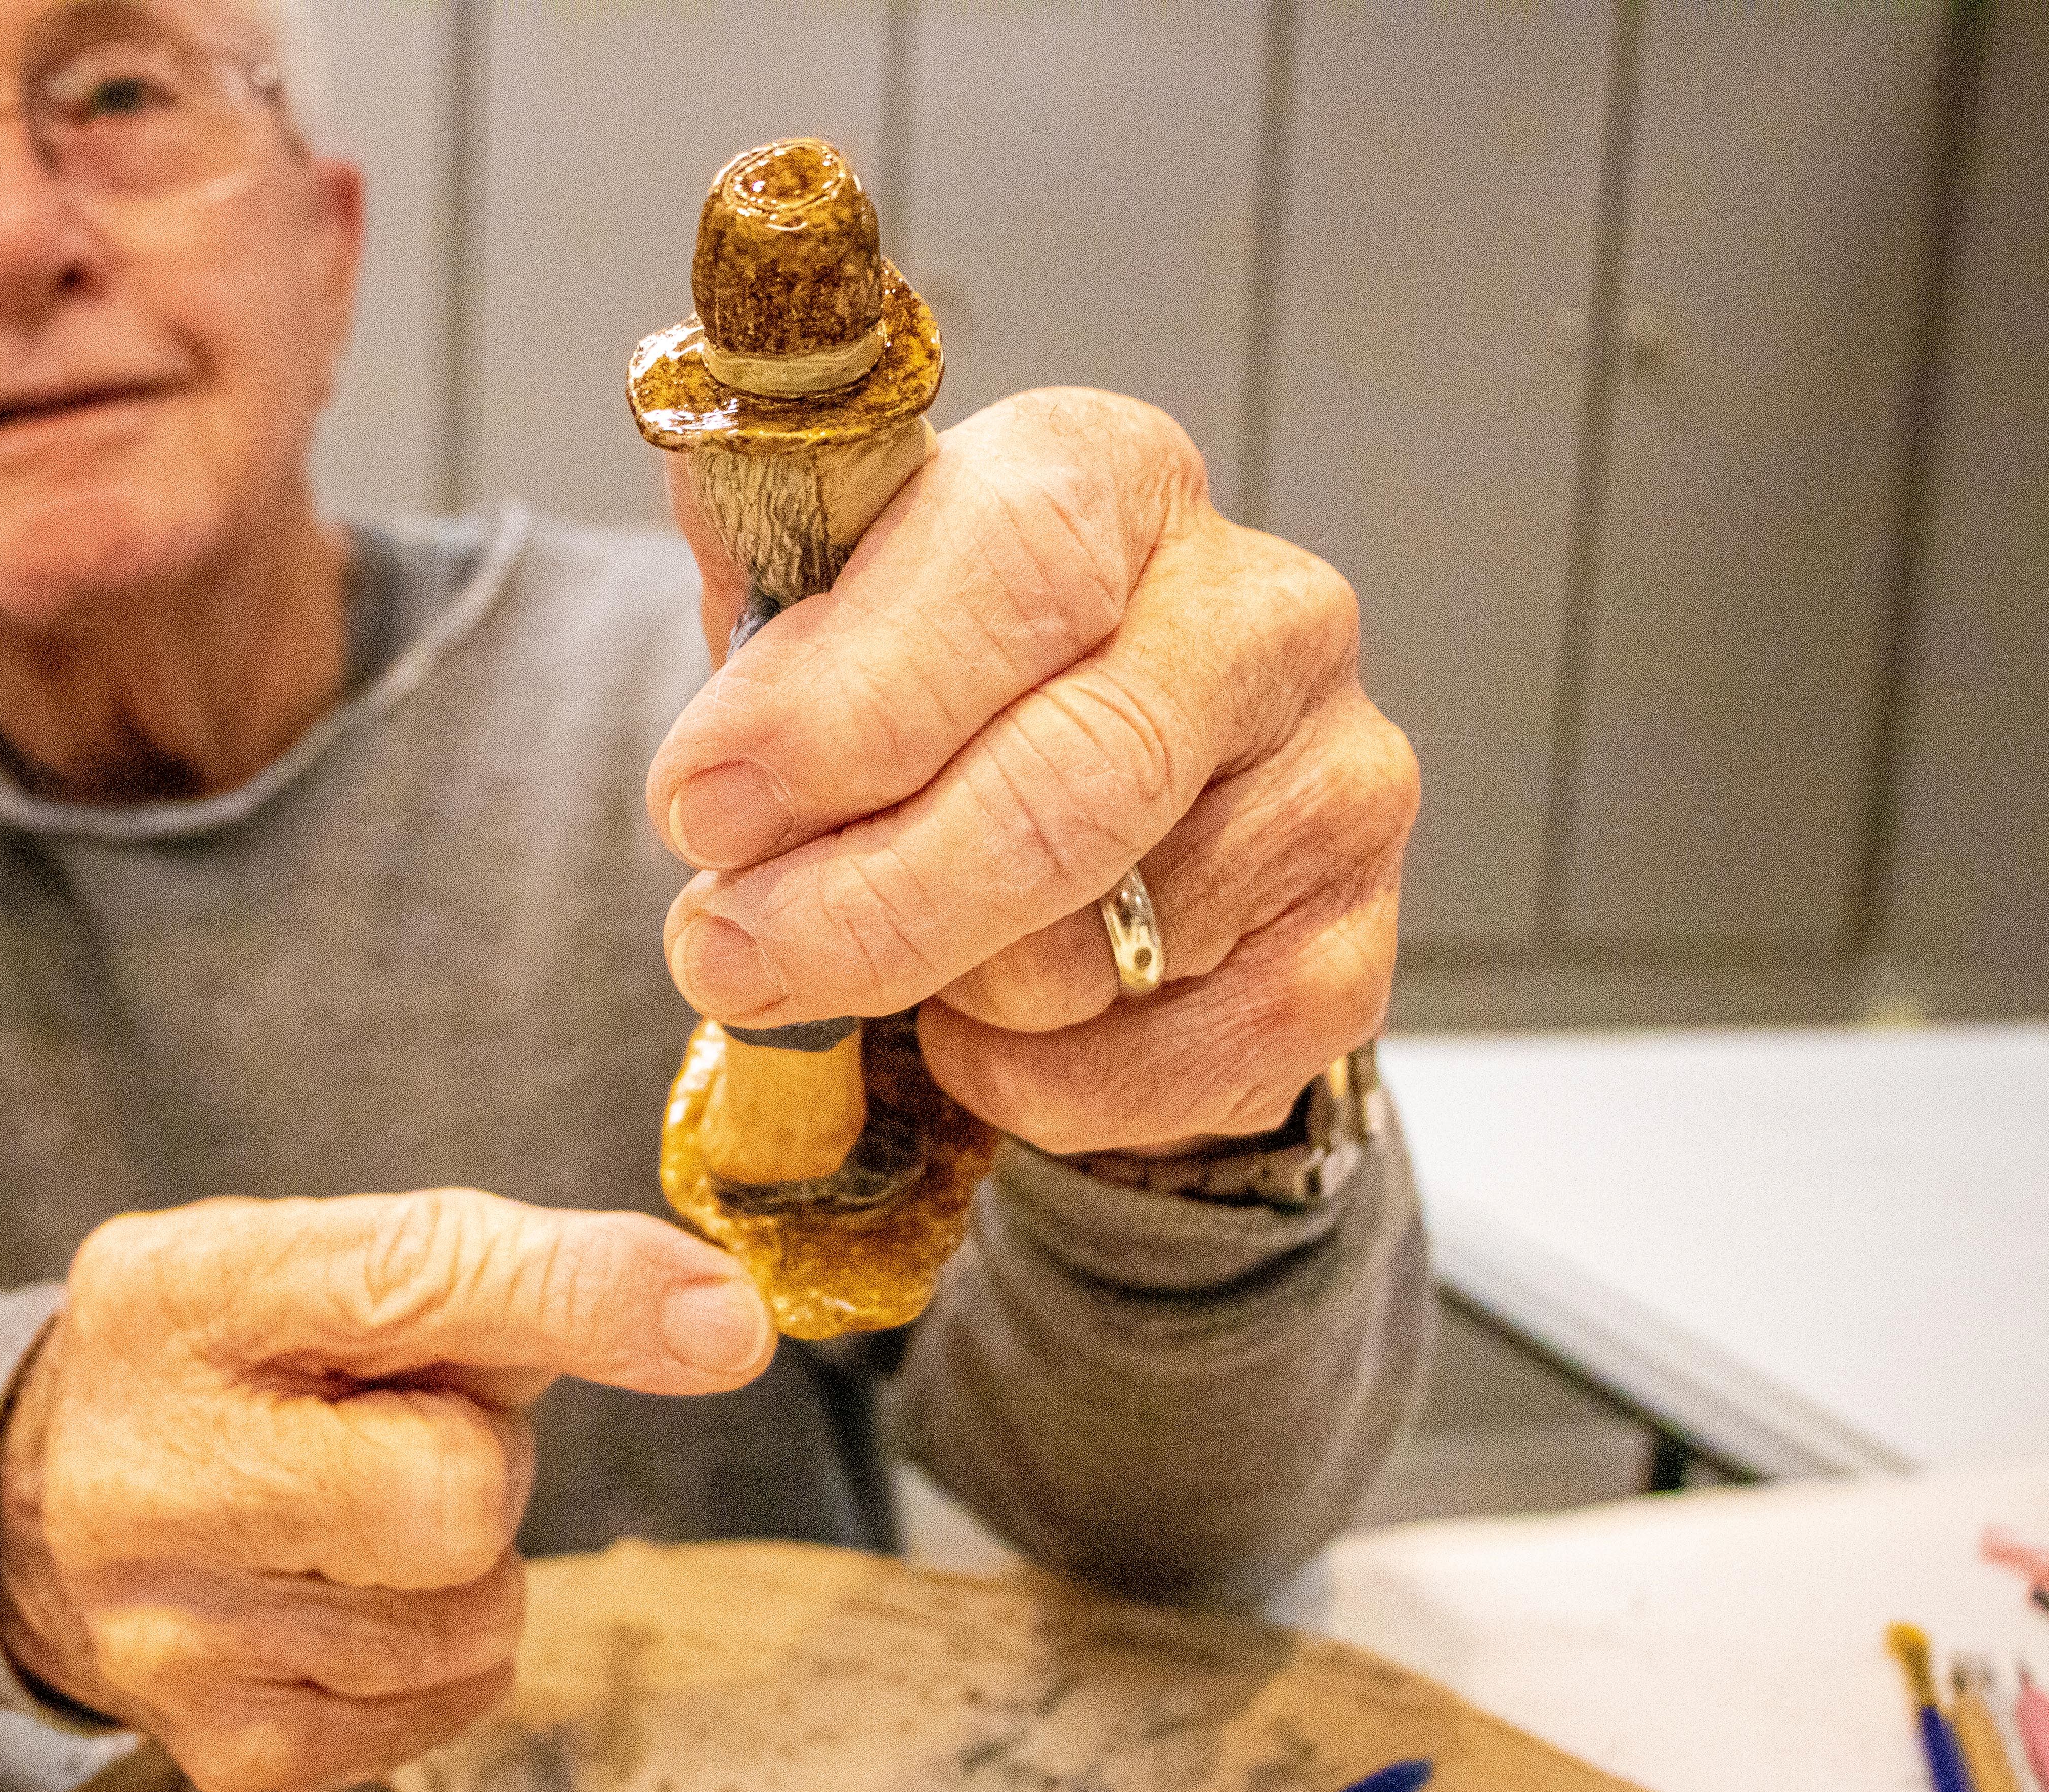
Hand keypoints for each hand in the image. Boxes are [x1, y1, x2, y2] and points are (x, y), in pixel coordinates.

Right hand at [0, 1189, 774, 1791]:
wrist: (38, 1502)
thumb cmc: (237, 1362)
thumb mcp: (331, 1264)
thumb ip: (513, 1276)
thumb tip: (723, 1325)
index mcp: (188, 1296)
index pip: (417, 1280)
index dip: (583, 1298)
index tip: (726, 1323)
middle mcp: (154, 1473)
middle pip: (459, 1496)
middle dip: (481, 1461)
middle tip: (404, 1431)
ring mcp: (179, 1634)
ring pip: (470, 1619)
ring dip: (461, 1565)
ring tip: (360, 1510)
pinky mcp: (227, 1749)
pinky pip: (446, 1705)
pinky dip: (435, 1653)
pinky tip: (346, 1593)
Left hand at [647, 388, 1415, 1153]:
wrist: (1087, 839)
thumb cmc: (939, 699)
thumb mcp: (831, 598)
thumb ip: (765, 548)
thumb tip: (704, 454)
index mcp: (1124, 482)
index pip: (1014, 569)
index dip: (846, 704)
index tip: (702, 808)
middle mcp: (1265, 618)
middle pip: (1066, 788)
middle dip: (861, 900)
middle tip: (722, 955)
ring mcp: (1335, 790)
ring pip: (1090, 952)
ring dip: (938, 988)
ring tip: (884, 958)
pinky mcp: (1346, 961)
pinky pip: (1150, 1069)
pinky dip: (1027, 1080)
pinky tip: (986, 1026)